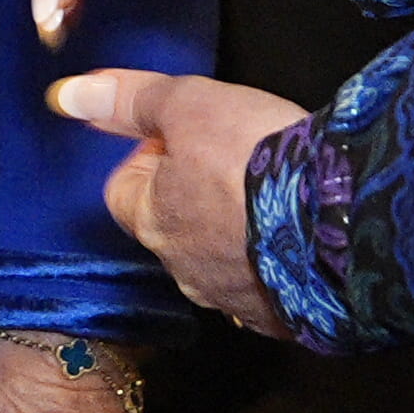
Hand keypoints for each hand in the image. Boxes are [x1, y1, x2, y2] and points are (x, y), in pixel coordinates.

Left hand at [50, 67, 303, 330]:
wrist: (344, 220)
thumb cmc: (257, 159)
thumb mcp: (190, 105)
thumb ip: (131, 100)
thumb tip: (69, 95)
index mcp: (153, 223)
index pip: (123, 190)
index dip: (150, 155)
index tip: (186, 134)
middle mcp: (186, 272)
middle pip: (172, 226)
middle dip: (195, 192)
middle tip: (237, 157)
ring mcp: (237, 302)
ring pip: (221, 259)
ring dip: (238, 230)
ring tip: (277, 192)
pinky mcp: (287, 318)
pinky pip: (269, 286)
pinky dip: (277, 261)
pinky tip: (303, 234)